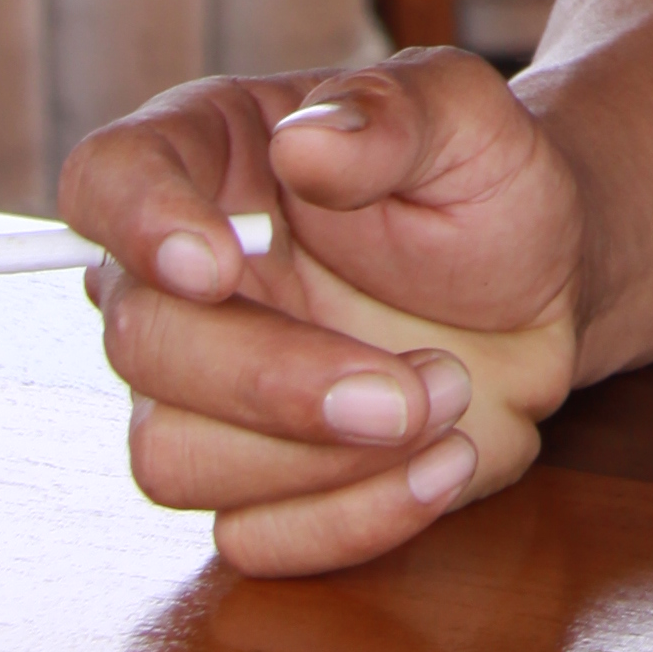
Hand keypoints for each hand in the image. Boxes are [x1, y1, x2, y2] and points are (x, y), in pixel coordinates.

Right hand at [62, 52, 586, 579]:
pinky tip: (444, 464)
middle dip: (278, 378)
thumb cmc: (487, 185)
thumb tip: (306, 139)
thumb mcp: (469, 118)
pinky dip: (352, 517)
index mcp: (213, 160)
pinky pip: (249, 536)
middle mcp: (183, 281)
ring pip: (174, 458)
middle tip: (421, 382)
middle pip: (143, 345)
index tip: (217, 262)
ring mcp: (206, 391)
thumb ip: (395, 115)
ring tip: (451, 398)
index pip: (108, 179)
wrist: (543, 287)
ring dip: (323, 456)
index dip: (137, 223)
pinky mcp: (251, 483)